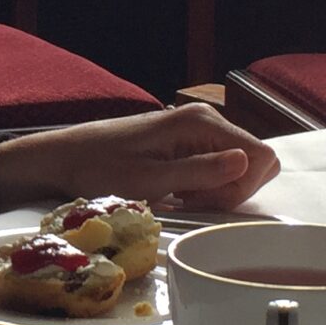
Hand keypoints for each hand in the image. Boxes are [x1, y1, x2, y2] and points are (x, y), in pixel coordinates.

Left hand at [0, 103, 280, 213]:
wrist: (64, 158)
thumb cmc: (99, 169)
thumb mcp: (150, 180)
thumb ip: (201, 172)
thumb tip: (249, 163)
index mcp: (200, 123)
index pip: (261, 155)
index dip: (245, 188)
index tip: (209, 204)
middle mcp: (205, 120)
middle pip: (254, 161)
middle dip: (233, 190)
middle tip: (192, 202)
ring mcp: (196, 131)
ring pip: (237, 167)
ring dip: (217, 191)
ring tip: (179, 198)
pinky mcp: (186, 142)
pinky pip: (216, 167)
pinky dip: (204, 187)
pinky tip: (176, 194)